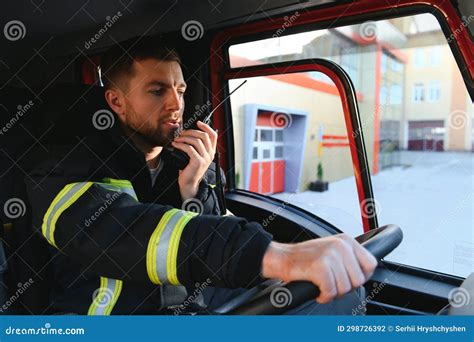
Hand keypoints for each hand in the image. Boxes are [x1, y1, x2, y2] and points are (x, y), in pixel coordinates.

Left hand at [171, 121, 217, 200]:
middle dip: (191, 131)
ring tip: (177, 139)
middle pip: (203, 135)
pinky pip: (189, 148)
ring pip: (196, 141)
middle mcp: (210, 154)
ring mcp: (205, 158)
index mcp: (211, 152)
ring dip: (184, 138)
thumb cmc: (190, 169)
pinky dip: (181, 144)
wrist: (189, 183)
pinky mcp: (198, 162)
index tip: (198, 123)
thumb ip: (197, 147)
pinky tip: (175, 145)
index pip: (213, 135)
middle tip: (182, 133)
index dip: (206, 127)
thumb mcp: (196, 156)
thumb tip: (190, 133)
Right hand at [261, 234, 376, 303]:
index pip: (370, 264)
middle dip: (345, 287)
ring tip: (323, 285)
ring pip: (345, 288)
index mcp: (346, 240)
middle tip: (331, 284)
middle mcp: (340, 245)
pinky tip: (317, 290)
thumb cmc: (305, 257)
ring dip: (333, 292)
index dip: (361, 277)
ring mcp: (330, 255)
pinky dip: (324, 296)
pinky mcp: (320, 267)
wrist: (282, 258)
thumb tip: (364, 274)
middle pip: (358, 280)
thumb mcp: (331, 250)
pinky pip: (331, 291)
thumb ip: (349, 258)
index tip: (348, 279)